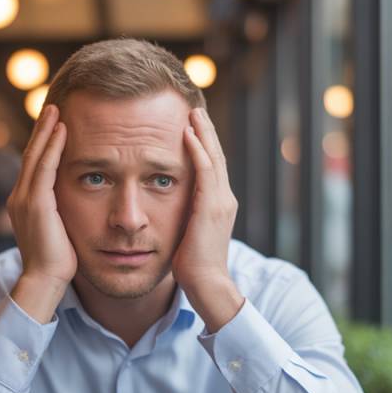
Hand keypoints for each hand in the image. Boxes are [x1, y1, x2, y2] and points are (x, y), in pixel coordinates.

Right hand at [7, 104, 76, 321]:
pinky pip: (44, 166)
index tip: (56, 124)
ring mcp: (25, 199)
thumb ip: (63, 214)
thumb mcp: (61, 232)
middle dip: (42, 129)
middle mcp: (19, 197)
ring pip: (35, 155)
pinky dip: (53, 146)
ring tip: (57, 108)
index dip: (44, 143)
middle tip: (54, 106)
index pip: (34, 165)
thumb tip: (82, 204)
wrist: (45, 281)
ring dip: (46, 130)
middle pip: (31, 154)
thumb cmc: (59, 263)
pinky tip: (63, 129)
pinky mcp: (36, 203)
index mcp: (25, 203)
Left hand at [174, 107, 243, 332]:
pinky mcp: (212, 207)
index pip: (212, 166)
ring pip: (213, 157)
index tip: (192, 125)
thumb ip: (183, 218)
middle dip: (205, 131)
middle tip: (195, 107)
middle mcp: (224, 199)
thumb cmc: (192, 267)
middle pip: (215, 155)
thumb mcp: (186, 235)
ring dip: (202, 132)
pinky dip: (197, 150)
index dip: (203, 144)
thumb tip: (167, 209)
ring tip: (192, 111)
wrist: (206, 285)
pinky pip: (204, 171)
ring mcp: (221, 201)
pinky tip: (187, 133)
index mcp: (219, 205)